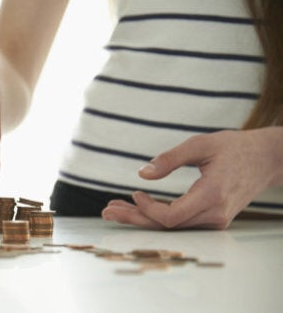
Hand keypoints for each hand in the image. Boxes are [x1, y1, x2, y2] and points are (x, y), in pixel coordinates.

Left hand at [101, 128, 282, 229]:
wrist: (266, 159)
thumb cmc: (234, 148)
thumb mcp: (201, 144)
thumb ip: (170, 158)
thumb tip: (142, 174)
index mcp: (213, 195)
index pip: (172, 217)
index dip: (148, 210)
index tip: (134, 194)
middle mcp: (215, 214)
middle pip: (167, 226)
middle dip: (134, 219)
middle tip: (107, 211)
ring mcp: (216, 220)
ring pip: (172, 226)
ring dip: (142, 218)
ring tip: (114, 209)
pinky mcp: (213, 219)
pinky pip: (180, 222)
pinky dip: (157, 216)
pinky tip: (136, 208)